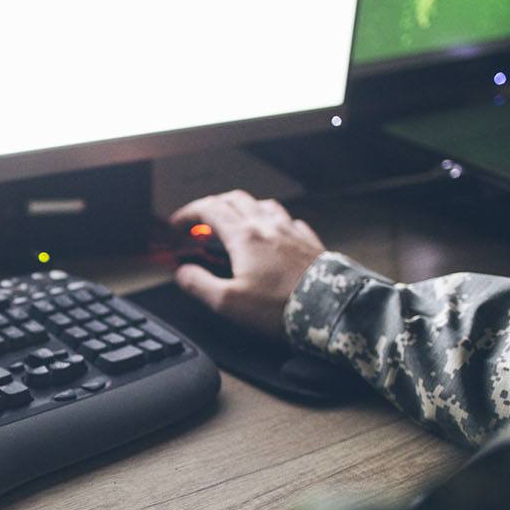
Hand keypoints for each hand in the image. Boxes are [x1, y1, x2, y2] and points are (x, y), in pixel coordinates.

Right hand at [170, 190, 325, 339]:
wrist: (330, 309)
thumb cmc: (281, 307)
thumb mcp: (228, 302)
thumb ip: (199, 284)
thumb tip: (182, 273)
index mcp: (244, 237)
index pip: (209, 210)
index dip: (189, 213)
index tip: (178, 224)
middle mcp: (268, 227)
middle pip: (234, 199)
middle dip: (212, 205)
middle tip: (201, 220)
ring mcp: (291, 232)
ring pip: (263, 205)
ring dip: (243, 208)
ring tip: (235, 221)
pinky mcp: (309, 243)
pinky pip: (289, 221)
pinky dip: (273, 221)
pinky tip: (274, 233)